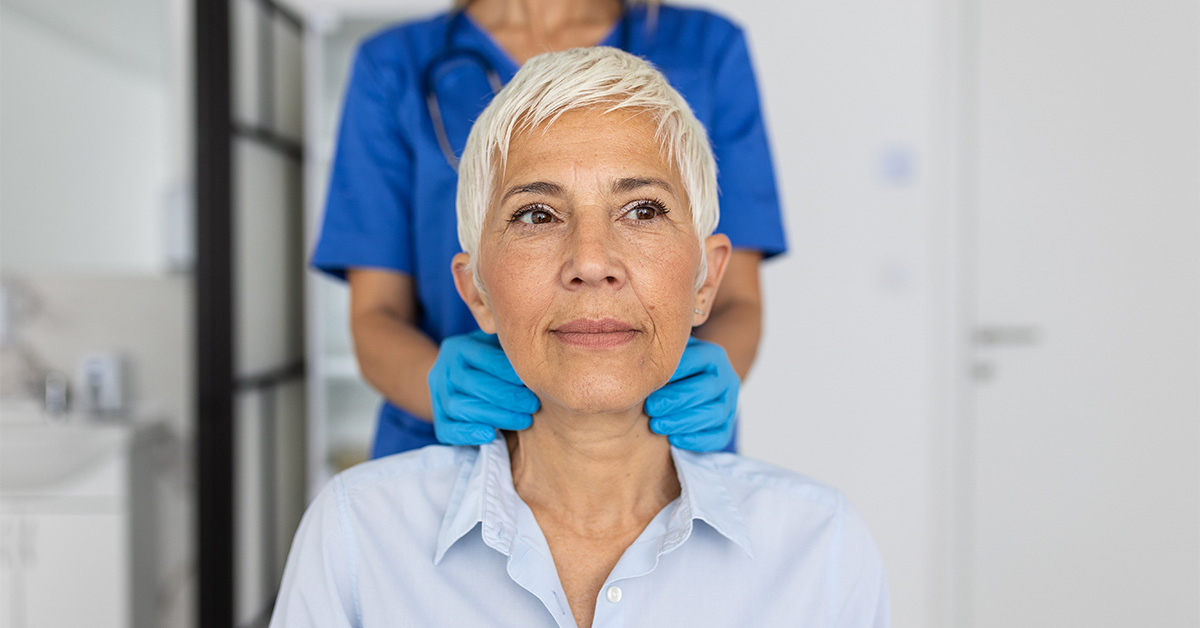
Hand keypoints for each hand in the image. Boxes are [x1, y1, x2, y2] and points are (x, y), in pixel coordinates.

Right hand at [429, 330, 539, 444]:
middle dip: (507, 397)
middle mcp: (444, 369)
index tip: (535, 381)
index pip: (484, 357)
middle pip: (472, 383)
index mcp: (459, 347)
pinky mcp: (438, 418)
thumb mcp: (497, 346)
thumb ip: (511, 348)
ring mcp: (437, 394)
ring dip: (495, 416)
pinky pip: (447, 428)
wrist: (456, 379)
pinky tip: (491, 435)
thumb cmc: (489, 361)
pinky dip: (468, 433)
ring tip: (524, 421)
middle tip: (533, 405)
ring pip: (460, 406)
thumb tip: (541, 352)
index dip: (509, 371)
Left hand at [645, 337, 739, 451]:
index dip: (671, 373)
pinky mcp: (727, 426)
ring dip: (683, 422)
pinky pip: (719, 436)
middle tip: (651, 408)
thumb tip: (632, 358)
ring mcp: (729, 403)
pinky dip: (697, 440)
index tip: (647, 384)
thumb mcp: (666, 356)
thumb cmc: (671, 372)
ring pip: (714, 413)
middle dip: (676, 400)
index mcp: (711, 355)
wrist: (691, 387)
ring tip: (657, 426)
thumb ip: (655, 354)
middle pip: (706, 388)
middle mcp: (725, 377)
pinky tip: (674, 440)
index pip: (695, 361)